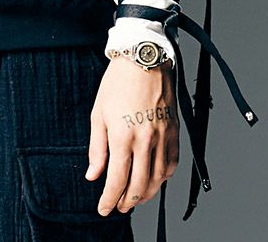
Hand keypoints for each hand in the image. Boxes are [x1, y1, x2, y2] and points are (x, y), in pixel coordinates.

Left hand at [86, 56, 178, 214]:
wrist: (143, 58)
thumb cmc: (118, 82)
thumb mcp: (98, 113)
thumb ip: (96, 148)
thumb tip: (93, 175)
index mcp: (122, 136)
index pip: (117, 180)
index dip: (109, 199)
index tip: (103, 208)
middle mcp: (145, 140)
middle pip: (139, 185)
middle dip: (127, 202)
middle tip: (118, 207)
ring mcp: (162, 137)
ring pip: (158, 179)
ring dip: (146, 195)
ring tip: (135, 199)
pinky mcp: (174, 132)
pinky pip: (172, 164)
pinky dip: (163, 178)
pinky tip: (154, 180)